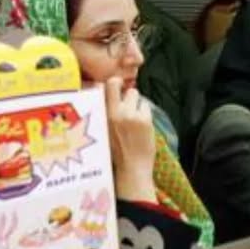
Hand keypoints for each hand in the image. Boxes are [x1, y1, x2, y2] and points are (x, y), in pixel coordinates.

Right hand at [104, 77, 157, 202]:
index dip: (114, 82)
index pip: (108, 86)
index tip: (116, 83)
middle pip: (127, 89)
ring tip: (135, 120)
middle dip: (129, 95)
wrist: (131, 166)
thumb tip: (108, 96)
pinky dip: (145, 114)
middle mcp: (116, 112)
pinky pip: (146, 107)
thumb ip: (105, 113)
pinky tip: (142, 126)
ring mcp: (132, 115)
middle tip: (129, 107)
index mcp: (103, 114)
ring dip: (138, 105)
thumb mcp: (103, 130)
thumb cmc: (115, 150)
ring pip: (138, 97)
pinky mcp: (145, 120)